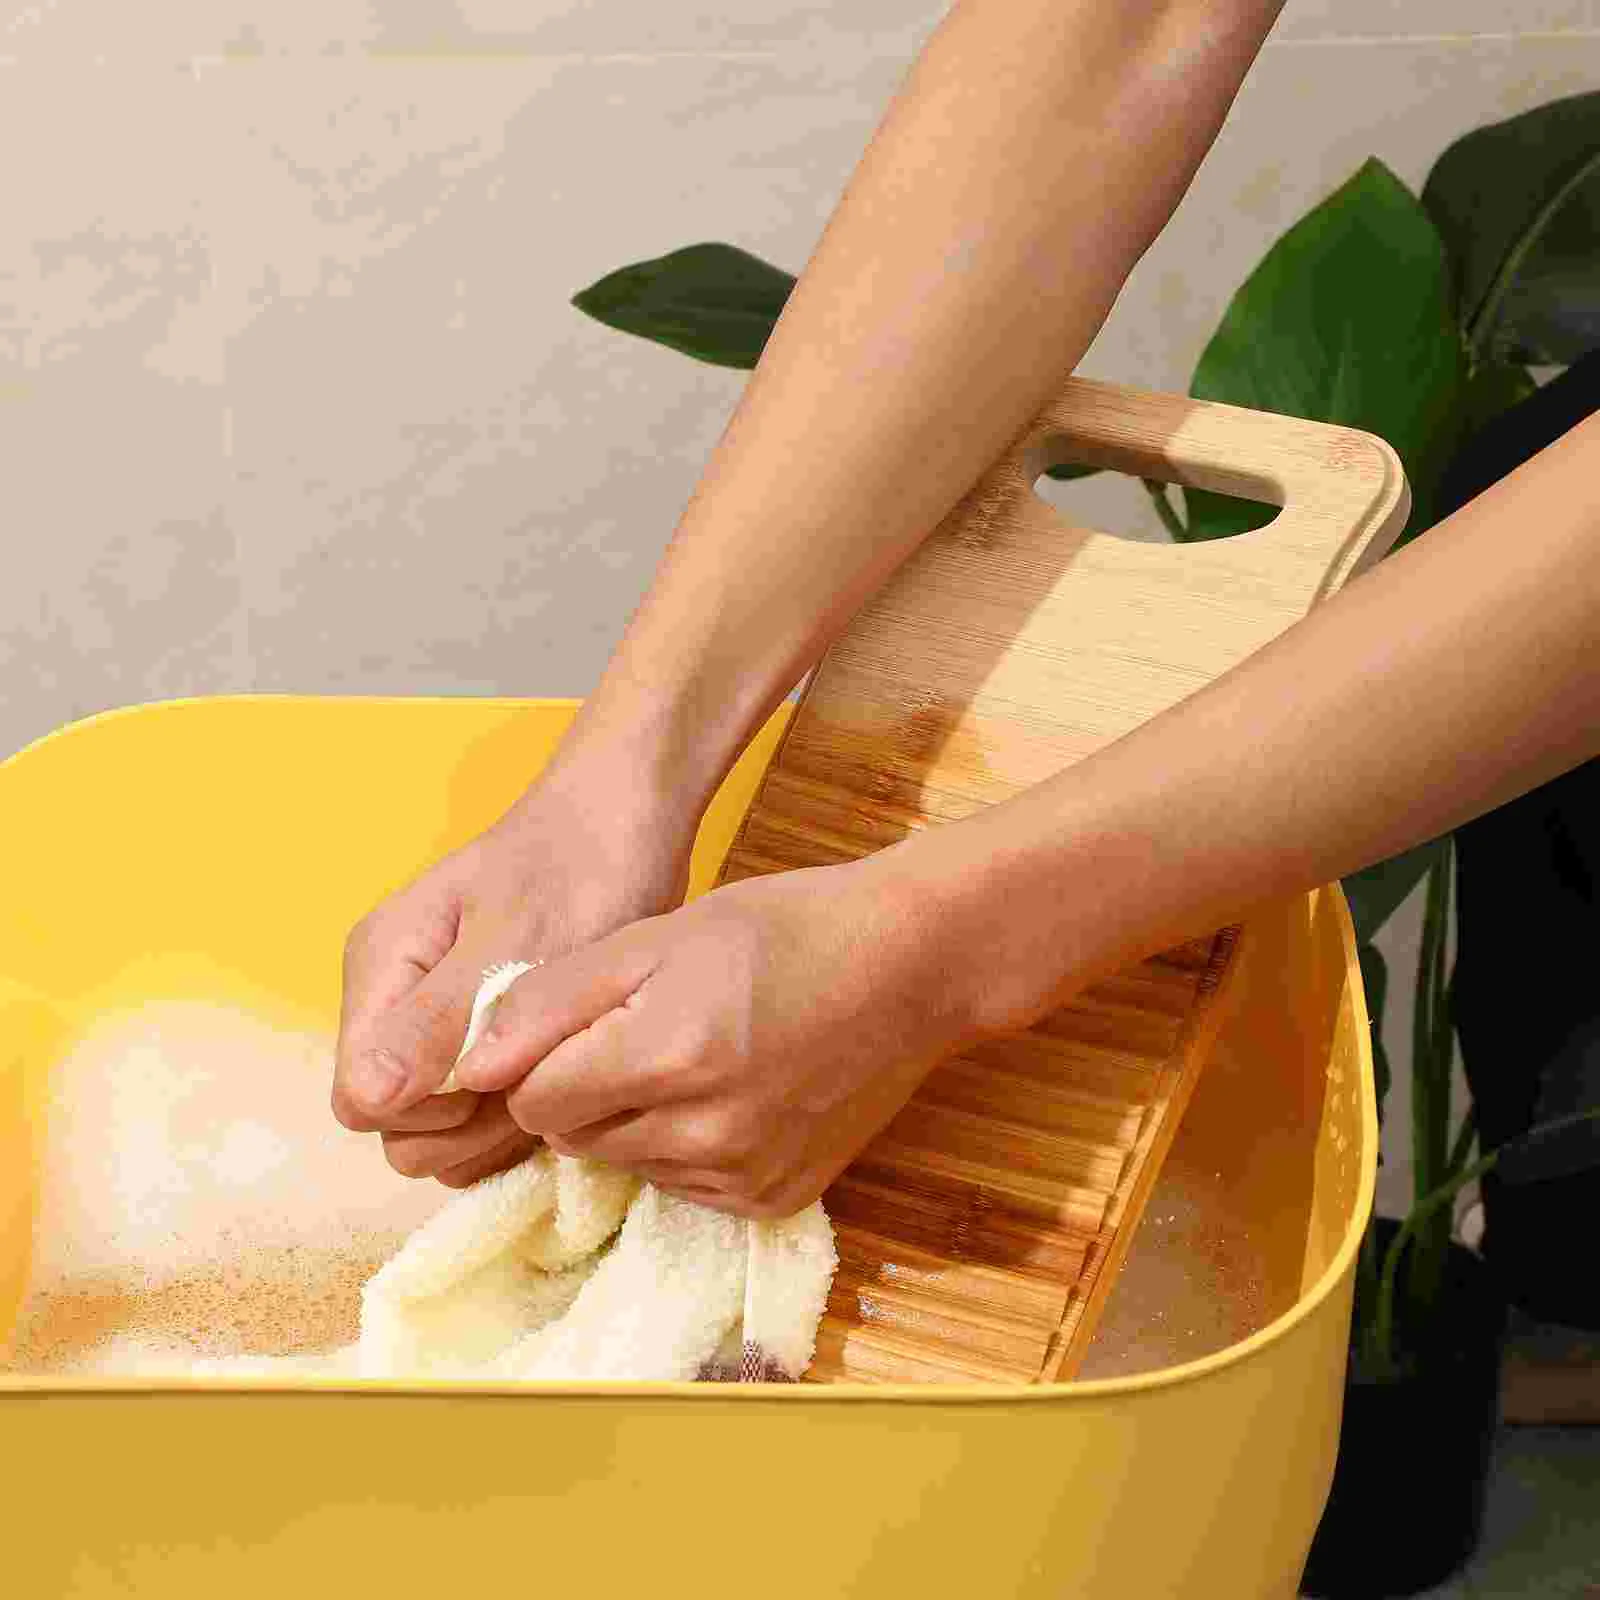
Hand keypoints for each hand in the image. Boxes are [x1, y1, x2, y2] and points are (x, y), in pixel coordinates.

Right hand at [330, 771, 695, 1187]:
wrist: (626, 824)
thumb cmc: (577, 869)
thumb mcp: (515, 940)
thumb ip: (440, 1019)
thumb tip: (370, 1095)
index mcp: (383, 970)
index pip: (361, 1098)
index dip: (426, 1110)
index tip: (496, 1072)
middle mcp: (398, 1005)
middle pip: (397, 1126)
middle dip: (466, 1125)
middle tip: (540, 1069)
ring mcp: (440, 1028)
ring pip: (442, 1133)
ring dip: (500, 1125)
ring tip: (560, 1064)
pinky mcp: (484, 1042)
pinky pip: (482, 1118)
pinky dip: (522, 1113)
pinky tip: (567, 1072)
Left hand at [450, 853, 988, 1217]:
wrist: (909, 966)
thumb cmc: (780, 929)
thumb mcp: (659, 932)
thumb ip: (554, 997)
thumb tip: (470, 1064)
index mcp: (667, 1054)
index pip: (534, 1100)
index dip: (546, 1057)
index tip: (585, 1023)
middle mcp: (705, 1132)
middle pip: (574, 1138)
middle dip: (587, 1089)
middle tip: (646, 1031)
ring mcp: (745, 1175)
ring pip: (627, 1165)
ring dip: (637, 1120)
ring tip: (697, 1055)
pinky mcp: (774, 1200)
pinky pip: (685, 1187)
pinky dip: (689, 1147)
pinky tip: (734, 1093)